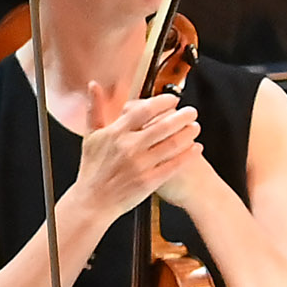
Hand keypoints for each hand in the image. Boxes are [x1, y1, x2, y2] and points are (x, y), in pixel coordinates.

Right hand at [68, 91, 205, 224]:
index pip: (143, 111)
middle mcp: (128, 147)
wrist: (92, 201)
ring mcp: (139, 165)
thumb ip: (94, 109)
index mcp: (115, 134)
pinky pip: (174, 164)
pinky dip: (188, 155)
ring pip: (171, 144)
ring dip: (188, 133)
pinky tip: (196, 148)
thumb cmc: (92, 169)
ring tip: (195, 127)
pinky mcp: (149, 181)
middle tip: (192, 112)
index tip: (173, 100)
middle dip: (182, 116)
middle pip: (163, 126)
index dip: (162, 102)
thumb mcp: (90, 137)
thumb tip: (93, 86)